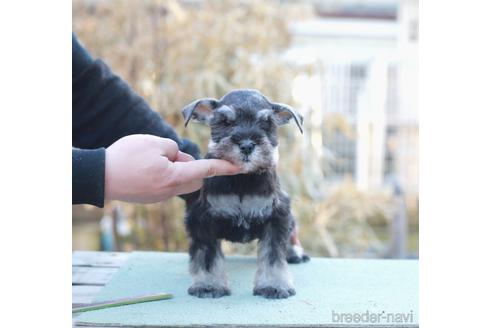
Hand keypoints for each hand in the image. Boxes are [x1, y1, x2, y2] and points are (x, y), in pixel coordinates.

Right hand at [105, 134, 240, 202]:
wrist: (99, 177)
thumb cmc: (126, 157)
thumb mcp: (153, 143)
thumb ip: (174, 149)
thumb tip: (178, 159)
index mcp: (173, 177)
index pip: (205, 170)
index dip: (223, 167)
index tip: (240, 167)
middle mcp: (169, 191)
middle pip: (195, 179)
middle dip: (192, 166)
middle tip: (171, 155)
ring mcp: (160, 197)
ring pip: (180, 182)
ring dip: (176, 169)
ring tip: (154, 160)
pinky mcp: (151, 198)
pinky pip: (167, 185)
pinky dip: (165, 175)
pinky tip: (146, 168)